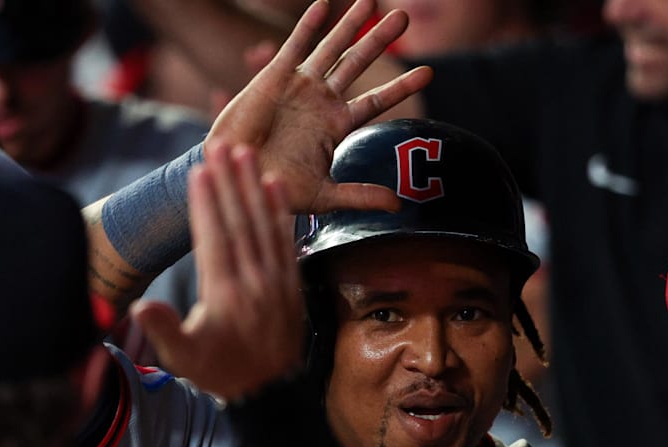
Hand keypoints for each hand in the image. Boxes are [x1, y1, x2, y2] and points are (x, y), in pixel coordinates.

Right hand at [134, 142, 302, 399]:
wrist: (270, 393)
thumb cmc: (219, 372)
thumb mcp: (184, 357)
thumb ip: (164, 330)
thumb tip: (139, 306)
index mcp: (225, 295)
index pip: (215, 239)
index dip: (206, 204)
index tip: (199, 171)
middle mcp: (254, 281)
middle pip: (241, 222)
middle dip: (230, 181)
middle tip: (221, 144)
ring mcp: (277, 280)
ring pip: (265, 224)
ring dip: (254, 186)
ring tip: (247, 152)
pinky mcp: (292, 282)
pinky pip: (286, 239)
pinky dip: (281, 210)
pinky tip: (275, 185)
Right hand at [207, 0, 431, 214]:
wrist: (238, 179)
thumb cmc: (277, 188)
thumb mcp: (324, 195)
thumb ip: (360, 196)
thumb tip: (398, 206)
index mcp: (337, 125)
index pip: (377, 101)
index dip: (402, 86)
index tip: (429, 72)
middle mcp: (322, 101)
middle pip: (357, 63)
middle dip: (380, 40)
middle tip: (404, 17)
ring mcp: (300, 87)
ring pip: (331, 48)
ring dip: (350, 24)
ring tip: (371, 0)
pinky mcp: (275, 78)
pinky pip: (295, 46)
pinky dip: (309, 26)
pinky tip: (323, 5)